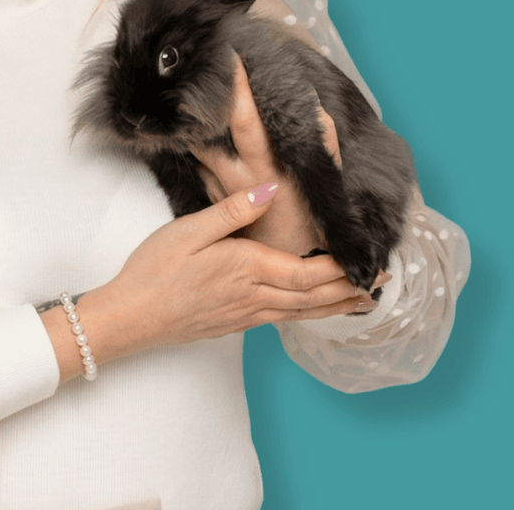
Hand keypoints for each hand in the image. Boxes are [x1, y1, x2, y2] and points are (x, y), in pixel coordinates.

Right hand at [46, 185, 386, 379]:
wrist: (131, 316)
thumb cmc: (155, 269)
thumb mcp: (189, 229)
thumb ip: (233, 211)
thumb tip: (270, 189)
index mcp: (248, 269)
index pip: (310, 273)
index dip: (344, 269)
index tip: (372, 263)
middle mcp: (254, 297)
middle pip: (314, 297)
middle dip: (350, 290)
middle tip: (382, 284)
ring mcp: (244, 315)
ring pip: (301, 313)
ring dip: (334, 306)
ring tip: (361, 301)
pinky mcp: (233, 323)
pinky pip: (282, 320)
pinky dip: (307, 315)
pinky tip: (309, 311)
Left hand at [192, 54, 332, 256]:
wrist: (282, 273)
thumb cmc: (308, 224)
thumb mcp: (322, 185)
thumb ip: (326, 145)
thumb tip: (317, 108)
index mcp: (266, 168)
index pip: (245, 119)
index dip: (236, 88)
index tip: (229, 55)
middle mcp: (236, 177)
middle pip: (206, 131)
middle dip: (196, 101)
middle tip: (190, 71)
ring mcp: (217, 189)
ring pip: (196, 148)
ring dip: (192, 127)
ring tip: (185, 101)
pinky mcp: (206, 200)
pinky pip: (198, 168)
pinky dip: (198, 152)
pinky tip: (197, 139)